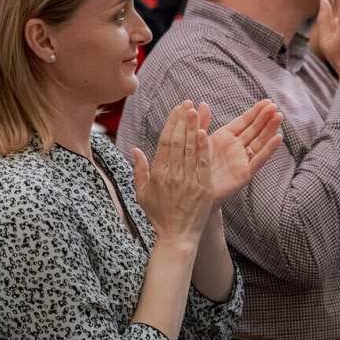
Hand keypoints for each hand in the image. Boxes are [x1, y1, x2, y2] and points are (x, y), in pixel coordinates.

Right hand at [131, 102, 213, 247]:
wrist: (177, 236)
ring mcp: (189, 181)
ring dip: (193, 128)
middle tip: (187, 103)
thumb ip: (139, 170)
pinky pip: (203, 164)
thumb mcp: (142, 194)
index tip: (176, 109)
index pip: (165, 142)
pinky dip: (204, 148)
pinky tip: (204, 132)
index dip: (171, 123)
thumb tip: (135, 149)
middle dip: (182, 120)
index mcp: (158, 174)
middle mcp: (173, 175)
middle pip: (178, 142)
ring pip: (190, 149)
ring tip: (196, 111)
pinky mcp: (204, 188)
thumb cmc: (159, 215)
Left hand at [198, 100, 283, 202]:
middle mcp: (236, 147)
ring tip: (279, 117)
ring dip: (270, 130)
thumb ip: (202, 123)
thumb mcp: (197, 141)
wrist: (193, 192)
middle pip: (255, 130)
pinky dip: (268, 149)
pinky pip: (258, 160)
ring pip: (260, 142)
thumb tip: (203, 104)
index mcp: (225, 137)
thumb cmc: (195, 166)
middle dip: (265, 118)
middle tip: (275, 106)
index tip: (267, 101)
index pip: (244, 121)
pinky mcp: (244, 173)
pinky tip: (278, 138)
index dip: (256, 112)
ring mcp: (242, 160)